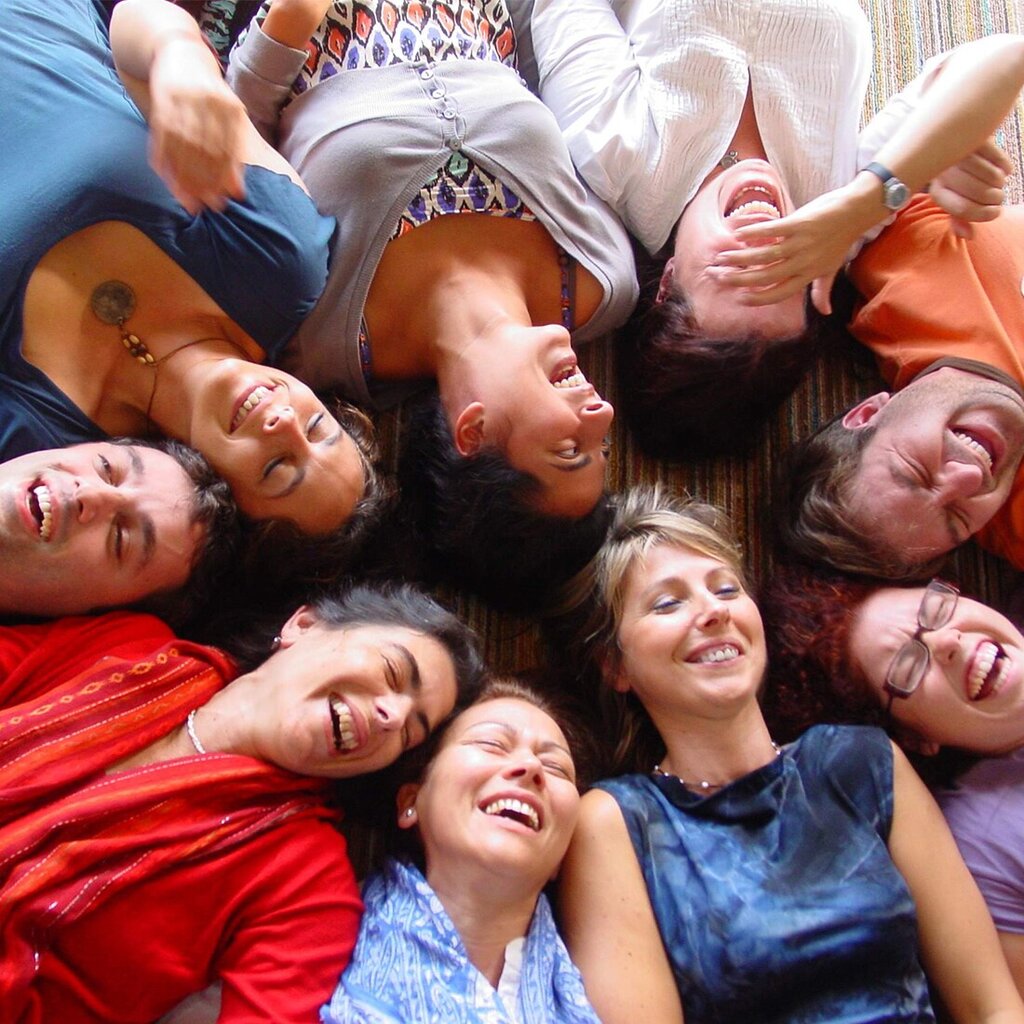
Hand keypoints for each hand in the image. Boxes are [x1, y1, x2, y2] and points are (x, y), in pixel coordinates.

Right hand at [147, 35, 247, 213]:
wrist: (180, 50)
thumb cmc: (209, 92)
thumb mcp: (228, 114)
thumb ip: (234, 149)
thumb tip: (238, 192)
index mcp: (230, 108)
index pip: (229, 151)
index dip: (226, 179)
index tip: (225, 201)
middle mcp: (208, 103)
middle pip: (206, 152)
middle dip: (206, 183)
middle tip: (207, 206)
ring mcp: (183, 100)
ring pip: (184, 148)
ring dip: (185, 178)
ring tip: (189, 200)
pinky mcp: (162, 100)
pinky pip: (162, 138)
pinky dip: (164, 161)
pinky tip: (166, 179)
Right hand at [709, 178, 882, 314]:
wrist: (856, 211)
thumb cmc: (842, 240)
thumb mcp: (832, 269)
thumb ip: (822, 291)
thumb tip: (824, 312)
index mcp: (807, 275)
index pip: (779, 293)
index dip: (758, 298)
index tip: (739, 298)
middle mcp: (802, 262)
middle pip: (765, 276)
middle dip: (739, 278)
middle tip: (719, 277)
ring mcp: (800, 243)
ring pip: (764, 255)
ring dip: (740, 257)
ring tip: (722, 257)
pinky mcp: (799, 223)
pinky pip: (771, 230)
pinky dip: (753, 232)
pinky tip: (737, 234)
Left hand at [929, 137, 1010, 238]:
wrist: (945, 137)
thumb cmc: (949, 174)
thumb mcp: (948, 195)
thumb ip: (958, 216)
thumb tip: (970, 235)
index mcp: (936, 189)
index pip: (963, 209)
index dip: (984, 215)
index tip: (995, 213)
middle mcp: (946, 170)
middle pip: (982, 194)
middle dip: (996, 199)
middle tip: (998, 197)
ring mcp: (961, 152)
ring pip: (993, 177)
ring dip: (1000, 183)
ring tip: (997, 182)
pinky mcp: (976, 137)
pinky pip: (1000, 158)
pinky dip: (1005, 166)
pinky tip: (1003, 168)